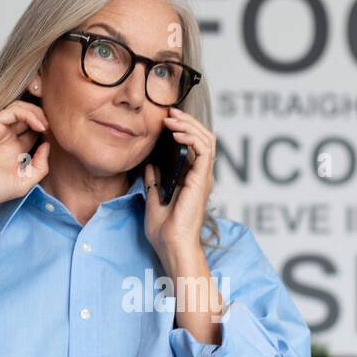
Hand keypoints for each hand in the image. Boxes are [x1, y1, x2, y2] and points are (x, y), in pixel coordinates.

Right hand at [0, 101, 50, 230]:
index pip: (36, 135)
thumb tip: (48, 146)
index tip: (60, 140)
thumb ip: (40, 165)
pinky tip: (38, 125)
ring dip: (39, 114)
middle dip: (46, 120)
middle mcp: (9, 140)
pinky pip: (14, 110)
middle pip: (31, 120)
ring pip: (24, 111)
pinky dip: (29, 113)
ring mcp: (1, 131)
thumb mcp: (25, 182)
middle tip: (56, 128)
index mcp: (16, 153)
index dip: (49, 134)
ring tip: (47, 126)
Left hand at [142, 106, 214, 268]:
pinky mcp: (201, 180)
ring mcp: (203, 178)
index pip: (194, 146)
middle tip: (169, 111)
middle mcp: (200, 176)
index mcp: (191, 180)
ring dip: (189, 125)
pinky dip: (191, 137)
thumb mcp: (153, 198)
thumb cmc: (164, 231)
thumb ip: (154, 181)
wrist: (170, 245)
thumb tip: (150, 165)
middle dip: (187, 121)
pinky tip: (176, 133)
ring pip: (206, 139)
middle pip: (203, 138)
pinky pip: (203, 150)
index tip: (166, 119)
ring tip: (171, 118)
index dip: (183, 128)